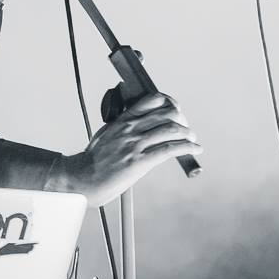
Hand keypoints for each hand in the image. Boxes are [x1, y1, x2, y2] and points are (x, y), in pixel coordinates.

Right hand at [48, 93, 201, 206]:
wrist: (83, 178)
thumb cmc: (93, 160)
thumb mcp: (106, 134)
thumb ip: (122, 126)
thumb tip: (136, 122)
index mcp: (123, 120)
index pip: (152, 100)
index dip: (169, 102)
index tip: (176, 109)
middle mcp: (130, 129)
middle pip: (166, 114)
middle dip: (181, 119)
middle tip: (186, 127)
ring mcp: (135, 144)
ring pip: (171, 130)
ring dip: (188, 133)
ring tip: (193, 139)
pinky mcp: (139, 162)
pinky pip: (169, 150)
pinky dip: (187, 148)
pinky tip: (195, 149)